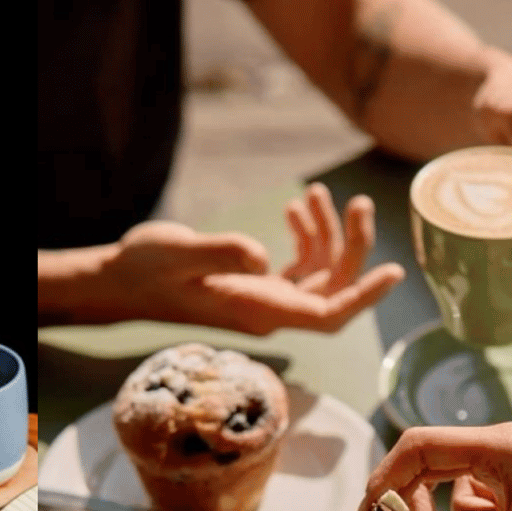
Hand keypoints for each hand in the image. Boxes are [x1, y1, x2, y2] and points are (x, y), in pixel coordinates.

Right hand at [41, 184, 403, 331]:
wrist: (119, 281)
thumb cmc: (143, 268)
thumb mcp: (178, 253)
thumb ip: (222, 253)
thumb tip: (264, 257)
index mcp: (257, 310)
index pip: (326, 314)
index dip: (363, 297)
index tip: (392, 272)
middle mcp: (269, 311)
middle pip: (334, 289)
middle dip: (353, 247)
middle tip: (358, 203)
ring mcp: (264, 300)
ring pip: (320, 273)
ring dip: (328, 235)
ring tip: (315, 196)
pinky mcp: (256, 286)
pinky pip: (301, 267)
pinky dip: (308, 238)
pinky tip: (297, 210)